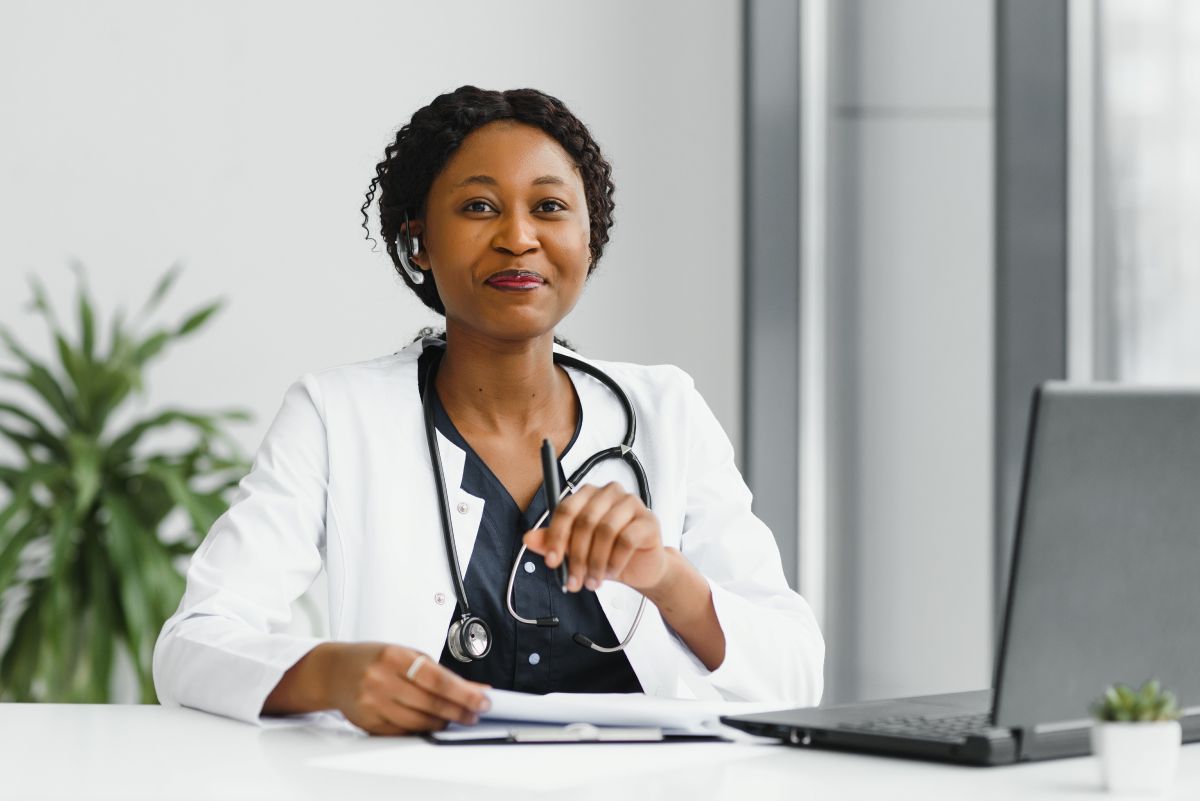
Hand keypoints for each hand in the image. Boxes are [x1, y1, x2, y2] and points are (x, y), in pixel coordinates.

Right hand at [325, 642, 490, 734]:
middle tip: (476, 713)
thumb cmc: (374, 659)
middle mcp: (381, 679)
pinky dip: (422, 730)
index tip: (482, 700)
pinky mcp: (368, 722)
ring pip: (418, 721)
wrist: (333, 670)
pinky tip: (432, 724)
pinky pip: (402, 731)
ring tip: (457, 718)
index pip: (438, 679)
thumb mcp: (407, 654)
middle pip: (430, 702)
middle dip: (459, 710)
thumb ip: (440, 672)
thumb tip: (475, 687)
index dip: (464, 693)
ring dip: (443, 722)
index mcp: (394, 656)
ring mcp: (372, 702)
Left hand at [523, 481, 668, 593]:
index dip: (556, 537)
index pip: (566, 509)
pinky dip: (615, 561)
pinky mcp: (648, 520)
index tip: (551, 561)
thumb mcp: (575, 550)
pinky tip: (611, 572)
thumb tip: (528, 538)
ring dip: (595, 562)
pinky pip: (626, 539)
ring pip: (605, 531)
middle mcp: (609, 493)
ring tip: (593, 581)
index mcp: (588, 494)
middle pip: (585, 521)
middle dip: (576, 557)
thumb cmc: (607, 553)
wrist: (640, 567)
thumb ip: (552, 542)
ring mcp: (631, 503)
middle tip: (573, 581)